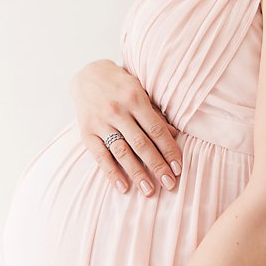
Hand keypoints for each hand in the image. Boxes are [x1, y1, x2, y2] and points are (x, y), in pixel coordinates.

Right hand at [70, 60, 182, 198]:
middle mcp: (117, 111)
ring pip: (122, 152)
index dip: (168, 149)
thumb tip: (174, 135)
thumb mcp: (141, 91)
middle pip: (141, 143)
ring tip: (148, 190)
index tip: (178, 167)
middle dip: (157, 165)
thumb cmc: (121, 85)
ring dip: (136, 173)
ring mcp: (101, 123)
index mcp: (135, 99)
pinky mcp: (87, 133)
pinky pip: (101, 156)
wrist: (87, 75)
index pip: (156, 129)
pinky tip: (122, 186)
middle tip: (169, 184)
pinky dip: (111, 173)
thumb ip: (155, 114)